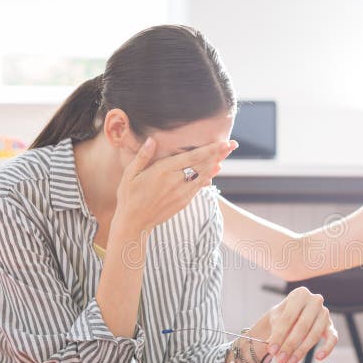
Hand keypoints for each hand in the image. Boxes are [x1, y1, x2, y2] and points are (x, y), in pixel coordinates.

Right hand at [114, 138, 235, 231]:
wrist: (134, 222)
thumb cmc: (129, 196)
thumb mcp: (130, 174)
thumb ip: (143, 156)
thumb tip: (151, 140)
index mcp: (163, 171)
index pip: (192, 157)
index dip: (210, 149)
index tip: (223, 143)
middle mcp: (175, 181)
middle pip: (202, 165)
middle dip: (218, 154)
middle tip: (232, 144)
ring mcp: (181, 193)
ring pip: (203, 175)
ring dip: (215, 164)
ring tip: (226, 155)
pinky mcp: (183, 201)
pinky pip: (198, 187)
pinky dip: (208, 177)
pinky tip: (214, 170)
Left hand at [261, 286, 337, 362]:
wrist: (292, 314)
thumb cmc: (283, 315)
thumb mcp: (276, 318)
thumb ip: (276, 329)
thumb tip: (273, 345)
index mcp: (300, 294)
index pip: (288, 318)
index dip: (279, 335)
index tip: (272, 350)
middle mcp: (315, 301)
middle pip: (302, 327)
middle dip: (289, 345)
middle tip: (280, 359)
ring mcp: (325, 313)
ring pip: (314, 335)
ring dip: (301, 351)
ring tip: (289, 362)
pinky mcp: (331, 325)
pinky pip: (332, 338)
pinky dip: (327, 348)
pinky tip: (318, 357)